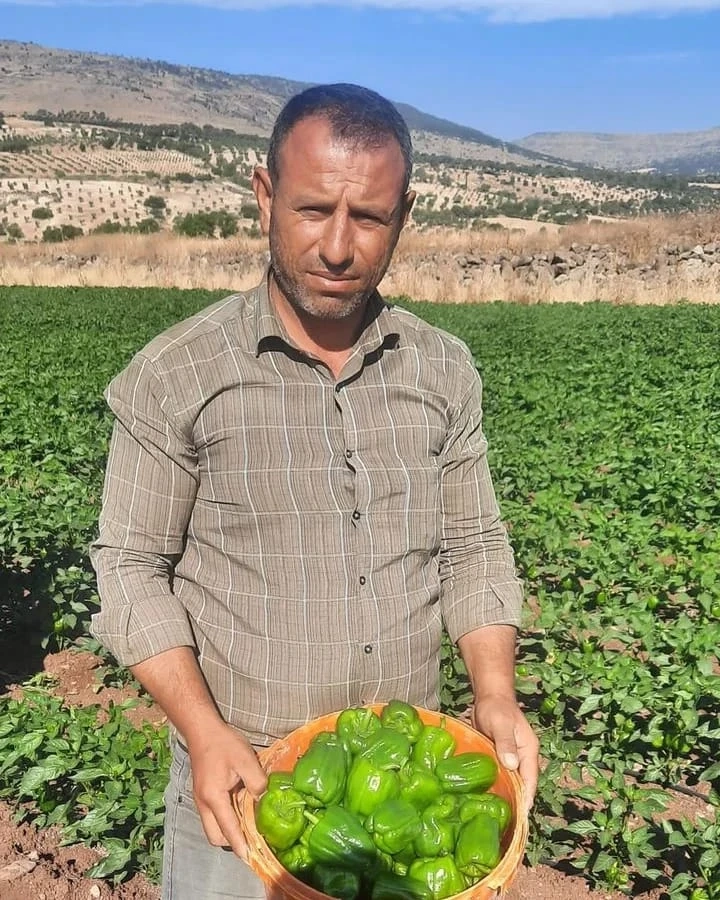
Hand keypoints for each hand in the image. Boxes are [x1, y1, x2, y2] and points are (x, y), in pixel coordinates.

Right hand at [186, 721, 267, 859]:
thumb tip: (263, 799)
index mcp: (214, 797)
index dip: (240, 845)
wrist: (202, 731)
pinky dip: (225, 819)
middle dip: (232, 841)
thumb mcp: (246, 759)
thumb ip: (257, 782)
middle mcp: (204, 804)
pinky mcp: (202, 794)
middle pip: (216, 836)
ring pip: (212, 827)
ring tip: (248, 825)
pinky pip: (212, 816)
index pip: (228, 829)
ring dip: (228, 830)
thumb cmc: (224, 744)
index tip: (250, 857)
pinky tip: (240, 809)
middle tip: (252, 838)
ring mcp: (200, 800)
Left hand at [470, 695, 538, 814]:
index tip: (521, 817)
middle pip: (522, 784)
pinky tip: (485, 797)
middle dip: (516, 802)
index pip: (530, 779)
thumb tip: (512, 765)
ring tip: (496, 816)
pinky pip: (500, 775)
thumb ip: (506, 743)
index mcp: (528, 751)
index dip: (526, 798)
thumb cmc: (497, 708)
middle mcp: (522, 757)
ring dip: (506, 795)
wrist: (489, 696)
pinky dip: (496, 785)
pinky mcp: (498, 757)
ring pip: (511, 781)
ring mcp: (510, 758)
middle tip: (506, 823)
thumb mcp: (501, 724)